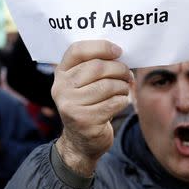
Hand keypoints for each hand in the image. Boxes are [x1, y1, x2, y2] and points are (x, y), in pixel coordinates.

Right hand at [52, 40, 131, 176]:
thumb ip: (94, 66)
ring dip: (123, 87)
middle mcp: (61, 88)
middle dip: (119, 69)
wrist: (81, 141)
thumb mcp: (83, 84)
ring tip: (122, 90)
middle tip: (127, 74)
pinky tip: (118, 103)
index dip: (101, 47)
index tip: (118, 51)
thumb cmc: (88, 105)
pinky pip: (114, 103)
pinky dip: (122, 101)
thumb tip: (119, 54)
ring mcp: (71, 105)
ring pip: (108, 86)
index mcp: (61, 74)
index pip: (77, 50)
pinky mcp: (84, 121)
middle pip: (98, 67)